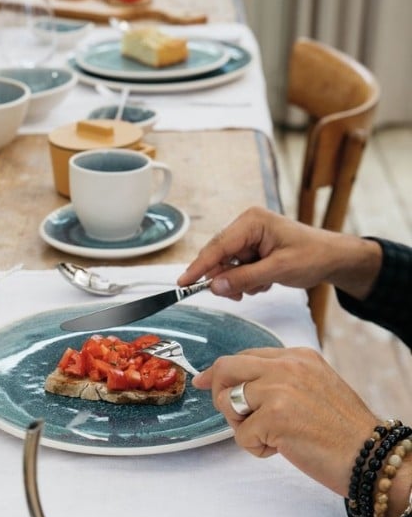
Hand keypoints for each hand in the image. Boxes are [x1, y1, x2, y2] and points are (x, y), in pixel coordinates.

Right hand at [177, 206, 381, 300]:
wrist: (333, 258)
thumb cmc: (313, 256)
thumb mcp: (279, 269)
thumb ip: (244, 278)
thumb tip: (214, 286)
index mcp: (252, 222)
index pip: (218, 246)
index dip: (199, 266)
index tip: (183, 282)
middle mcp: (246, 226)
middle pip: (218, 256)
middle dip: (225, 278)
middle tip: (237, 295)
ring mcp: (248, 237)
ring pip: (226, 266)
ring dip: (239, 282)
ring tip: (261, 285)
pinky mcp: (251, 249)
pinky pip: (236, 269)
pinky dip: (245, 281)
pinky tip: (263, 281)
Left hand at [192, 346, 376, 495]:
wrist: (372, 457)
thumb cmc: (342, 430)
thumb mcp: (314, 385)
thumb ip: (278, 379)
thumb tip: (235, 383)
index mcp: (296, 356)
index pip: (244, 356)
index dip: (220, 372)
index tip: (205, 382)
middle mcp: (286, 367)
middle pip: (226, 368)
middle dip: (217, 392)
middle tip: (232, 415)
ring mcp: (278, 390)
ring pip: (227, 403)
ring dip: (241, 425)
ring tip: (270, 435)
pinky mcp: (274, 418)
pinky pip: (241, 435)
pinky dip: (256, 448)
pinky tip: (282, 449)